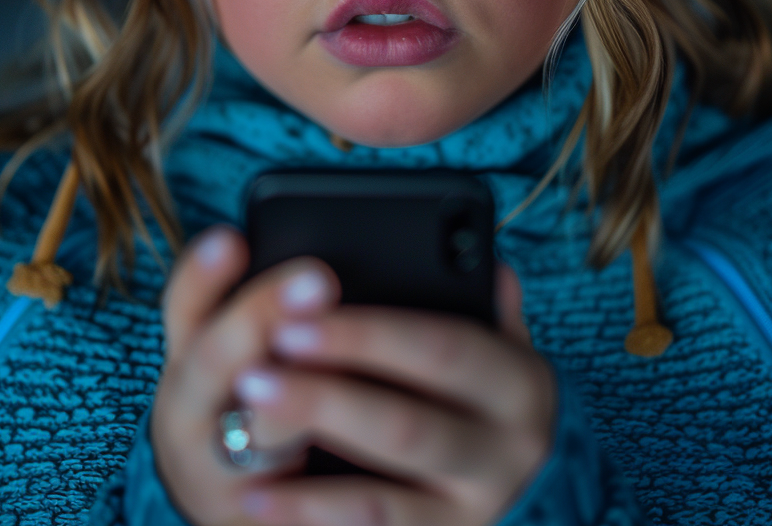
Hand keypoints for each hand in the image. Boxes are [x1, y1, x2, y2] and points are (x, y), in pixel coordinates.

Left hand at [151, 225, 556, 525]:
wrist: (489, 476)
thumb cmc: (463, 382)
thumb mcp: (480, 336)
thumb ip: (472, 300)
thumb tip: (491, 270)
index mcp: (520, 380)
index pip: (446, 349)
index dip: (372, 334)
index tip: (302, 312)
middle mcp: (511, 449)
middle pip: (409, 425)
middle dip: (328, 397)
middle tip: (255, 372)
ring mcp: (477, 507)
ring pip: (387, 487)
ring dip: (314, 454)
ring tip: (251, 412)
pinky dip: (311, 511)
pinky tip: (258, 491)